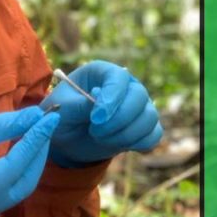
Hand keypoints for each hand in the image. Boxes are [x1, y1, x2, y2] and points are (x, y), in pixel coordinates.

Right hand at [0, 106, 59, 216]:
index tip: (50, 117)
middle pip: (24, 182)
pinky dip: (18, 168)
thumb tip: (37, 115)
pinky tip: (24, 148)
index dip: (36, 138)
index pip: (17, 165)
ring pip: (18, 187)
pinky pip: (7, 188)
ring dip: (30, 160)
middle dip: (37, 152)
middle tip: (46, 124)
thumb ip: (7, 124)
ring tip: (38, 133)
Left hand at [41, 60, 162, 167]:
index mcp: (103, 72)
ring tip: (101, 138)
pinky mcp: (143, 126)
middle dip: (119, 119)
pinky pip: (154, 134)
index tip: (97, 118)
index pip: (119, 78)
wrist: (67, 137)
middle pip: (139, 96)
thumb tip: (98, 104)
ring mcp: (137, 105)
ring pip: (149, 117)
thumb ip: (79, 106)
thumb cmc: (62, 115)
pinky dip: (138, 143)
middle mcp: (125, 85)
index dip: (112, 98)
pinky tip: (118, 144)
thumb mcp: (62, 110)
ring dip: (126, 134)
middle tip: (96, 131)